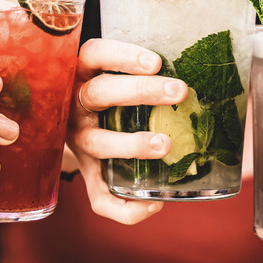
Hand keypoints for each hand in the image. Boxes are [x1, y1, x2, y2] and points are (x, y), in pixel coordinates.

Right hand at [67, 39, 187, 224]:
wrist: (62, 122)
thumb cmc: (106, 90)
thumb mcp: (111, 71)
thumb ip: (144, 70)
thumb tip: (200, 69)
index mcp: (82, 72)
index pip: (95, 55)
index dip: (122, 57)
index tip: (156, 62)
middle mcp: (75, 105)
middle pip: (100, 93)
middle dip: (141, 91)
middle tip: (179, 91)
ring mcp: (78, 140)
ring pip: (97, 142)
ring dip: (132, 144)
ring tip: (165, 143)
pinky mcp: (86, 172)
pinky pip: (98, 197)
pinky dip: (124, 208)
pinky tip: (154, 204)